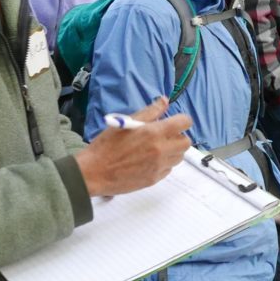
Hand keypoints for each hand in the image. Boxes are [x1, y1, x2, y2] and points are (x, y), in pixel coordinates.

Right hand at [76, 97, 192, 196]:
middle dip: (178, 137)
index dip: (181, 120)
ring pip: (179, 157)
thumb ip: (150, 112)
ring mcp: (159, 166)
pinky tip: (148, 161)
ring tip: (155, 149)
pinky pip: (168, 169)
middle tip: (164, 136)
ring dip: (172, 151)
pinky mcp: (154, 179)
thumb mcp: (126, 122)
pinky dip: (163, 164)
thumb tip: (165, 101)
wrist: (93, 172)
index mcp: (154, 133)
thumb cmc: (107, 145)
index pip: (184, 123)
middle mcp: (161, 150)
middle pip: (186, 142)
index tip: (174, 122)